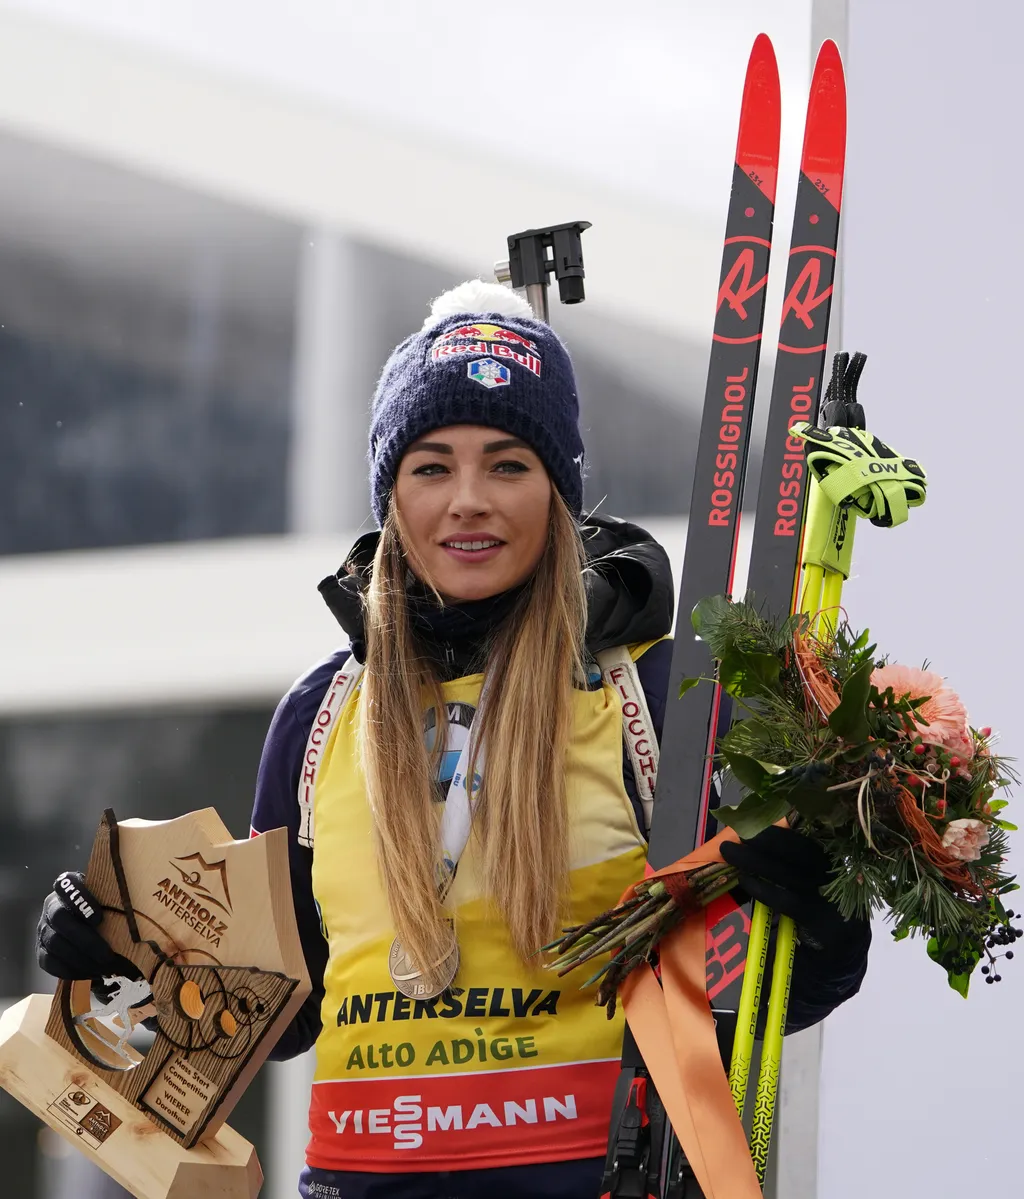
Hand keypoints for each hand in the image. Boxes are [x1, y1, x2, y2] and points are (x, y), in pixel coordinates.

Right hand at [36, 871, 139, 982]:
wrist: (86, 923)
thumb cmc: (105, 906)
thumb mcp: (110, 897)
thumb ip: (117, 897)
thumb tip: (146, 906)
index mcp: (67, 887)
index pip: (67, 885)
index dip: (80, 900)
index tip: (99, 918)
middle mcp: (51, 905)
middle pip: (60, 919)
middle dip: (85, 940)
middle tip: (107, 955)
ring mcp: (44, 929)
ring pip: (55, 944)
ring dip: (80, 959)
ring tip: (103, 969)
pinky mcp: (41, 951)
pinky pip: (50, 963)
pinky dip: (71, 971)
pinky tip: (91, 975)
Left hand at [720, 825, 868, 956]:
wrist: (844, 954)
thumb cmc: (820, 910)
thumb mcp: (814, 882)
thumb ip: (792, 863)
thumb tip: (754, 840)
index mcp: (832, 861)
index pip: (805, 838)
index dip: (779, 830)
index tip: (753, 819)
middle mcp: (834, 875)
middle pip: (799, 850)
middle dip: (767, 838)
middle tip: (738, 831)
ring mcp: (830, 898)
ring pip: (788, 872)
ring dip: (756, 860)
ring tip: (730, 852)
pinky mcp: (821, 921)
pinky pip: (787, 901)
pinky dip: (763, 889)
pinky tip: (746, 881)